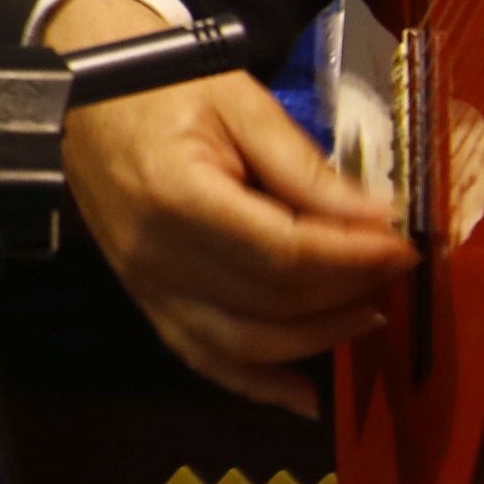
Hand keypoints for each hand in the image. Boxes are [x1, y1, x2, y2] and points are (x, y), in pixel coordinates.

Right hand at [49, 0, 414, 414]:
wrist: (81, 99)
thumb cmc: (159, 86)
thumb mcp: (240, 105)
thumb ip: (305, 168)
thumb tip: (379, 219)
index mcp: (180, 199)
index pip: (285, 254)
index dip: (353, 259)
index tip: (402, 245)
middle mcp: (158, 256)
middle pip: (272, 302)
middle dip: (346, 291)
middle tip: (394, 267)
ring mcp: (147, 285)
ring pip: (244, 344)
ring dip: (316, 339)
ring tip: (366, 313)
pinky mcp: (145, 298)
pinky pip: (202, 356)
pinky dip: (255, 384)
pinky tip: (303, 397)